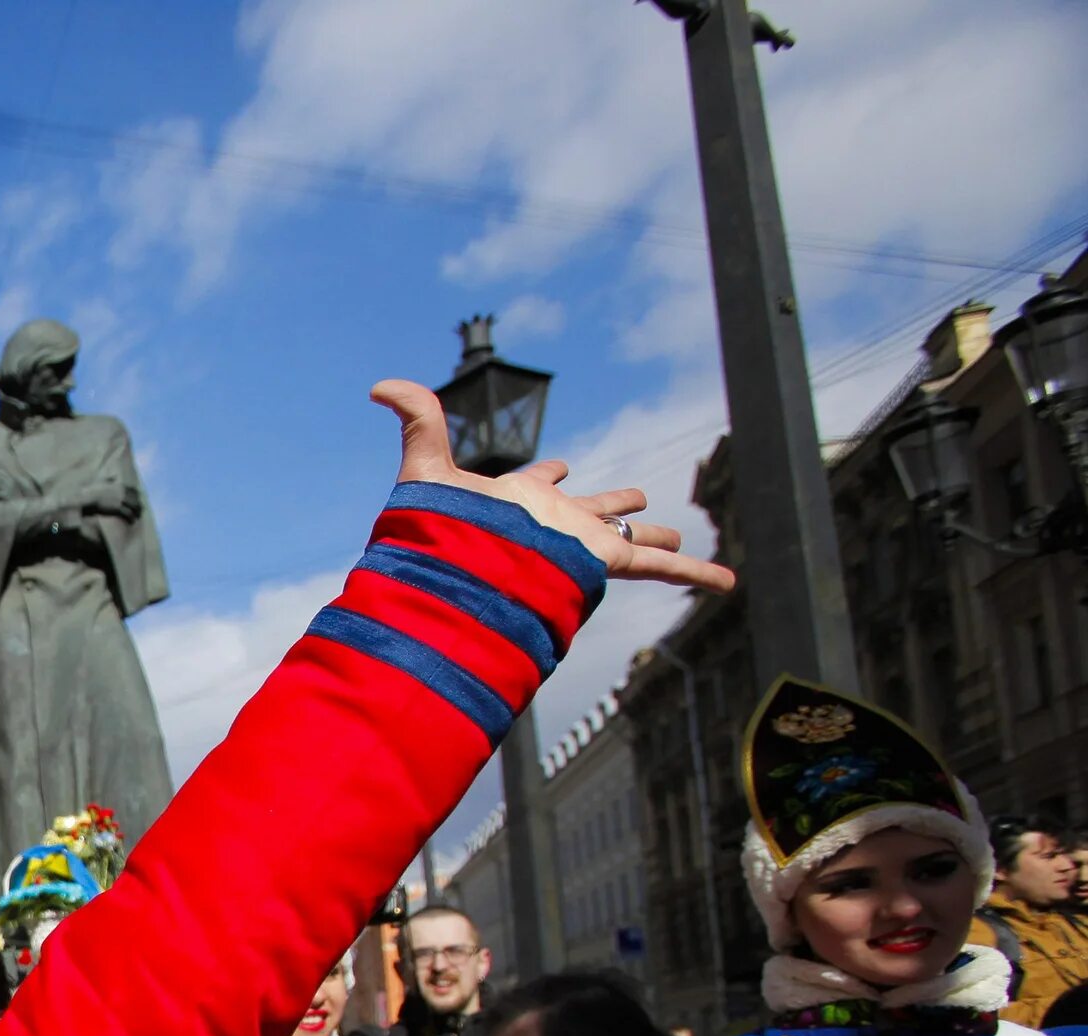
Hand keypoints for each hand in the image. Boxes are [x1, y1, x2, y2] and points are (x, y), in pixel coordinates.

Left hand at [371, 380, 735, 594]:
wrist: (470, 576)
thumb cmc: (447, 527)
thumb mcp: (429, 467)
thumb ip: (416, 420)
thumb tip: (378, 385)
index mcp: (519, 503)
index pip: (537, 485)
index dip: (546, 476)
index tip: (560, 467)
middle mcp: (555, 526)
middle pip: (593, 512)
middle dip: (612, 505)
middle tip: (636, 498)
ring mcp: (583, 546)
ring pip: (631, 541)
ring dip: (656, 541)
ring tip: (678, 541)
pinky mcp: (606, 561)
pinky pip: (660, 569)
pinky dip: (696, 575)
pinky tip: (728, 580)